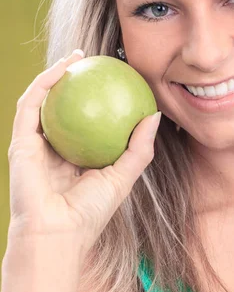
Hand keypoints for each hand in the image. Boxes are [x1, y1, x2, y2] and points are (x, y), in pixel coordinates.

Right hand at [7, 50, 160, 257]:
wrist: (57, 234)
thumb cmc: (91, 213)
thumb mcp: (123, 176)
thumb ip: (139, 148)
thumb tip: (155, 115)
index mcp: (74, 159)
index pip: (86, 123)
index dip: (98, 100)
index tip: (114, 80)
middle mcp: (53, 150)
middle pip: (64, 108)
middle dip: (76, 82)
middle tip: (94, 62)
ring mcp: (34, 145)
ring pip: (43, 101)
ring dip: (57, 74)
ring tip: (77, 56)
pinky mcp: (20, 142)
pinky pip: (31, 105)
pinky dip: (44, 83)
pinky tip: (62, 68)